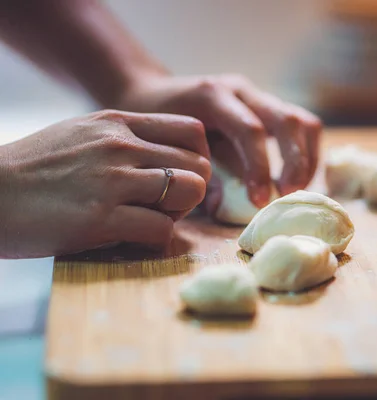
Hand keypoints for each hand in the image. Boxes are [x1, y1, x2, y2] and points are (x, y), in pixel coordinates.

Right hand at [0, 110, 209, 257]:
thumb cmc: (35, 168)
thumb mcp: (82, 134)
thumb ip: (125, 138)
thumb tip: (166, 156)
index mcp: (118, 122)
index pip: (193, 130)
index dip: (198, 158)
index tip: (183, 177)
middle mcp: (120, 146)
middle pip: (199, 166)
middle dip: (192, 191)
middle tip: (168, 206)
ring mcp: (111, 181)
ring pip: (190, 192)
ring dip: (179, 214)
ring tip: (154, 220)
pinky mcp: (100, 220)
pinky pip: (161, 229)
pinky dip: (157, 238)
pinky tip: (135, 238)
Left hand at [116, 74, 321, 207]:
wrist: (153, 95)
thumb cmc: (157, 126)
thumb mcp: (170, 149)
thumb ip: (199, 175)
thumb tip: (223, 207)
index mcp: (214, 96)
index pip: (249, 130)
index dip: (260, 168)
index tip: (259, 202)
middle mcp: (242, 90)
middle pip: (287, 120)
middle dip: (295, 162)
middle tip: (289, 195)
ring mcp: (259, 96)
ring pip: (302, 120)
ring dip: (307, 158)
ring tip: (297, 189)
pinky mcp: (269, 107)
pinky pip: (301, 126)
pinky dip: (306, 153)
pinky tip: (296, 178)